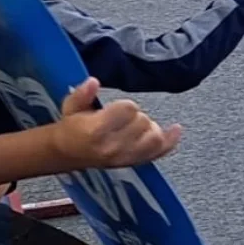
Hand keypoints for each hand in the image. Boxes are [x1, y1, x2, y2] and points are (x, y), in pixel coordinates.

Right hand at [55, 80, 182, 168]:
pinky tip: (177, 129)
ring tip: (139, 125)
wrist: (67, 154)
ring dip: (151, 126)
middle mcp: (113, 146)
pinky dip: (171, 140)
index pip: (128, 109)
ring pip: (155, 138)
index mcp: (97, 131)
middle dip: (137, 115)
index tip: (114, 108)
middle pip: (143, 122)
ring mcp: (126, 157)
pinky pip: (159, 153)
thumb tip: (93, 81)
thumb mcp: (71, 107)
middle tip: (123, 118)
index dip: (124, 105)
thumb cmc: (71, 129)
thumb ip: (82, 94)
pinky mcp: (134, 162)